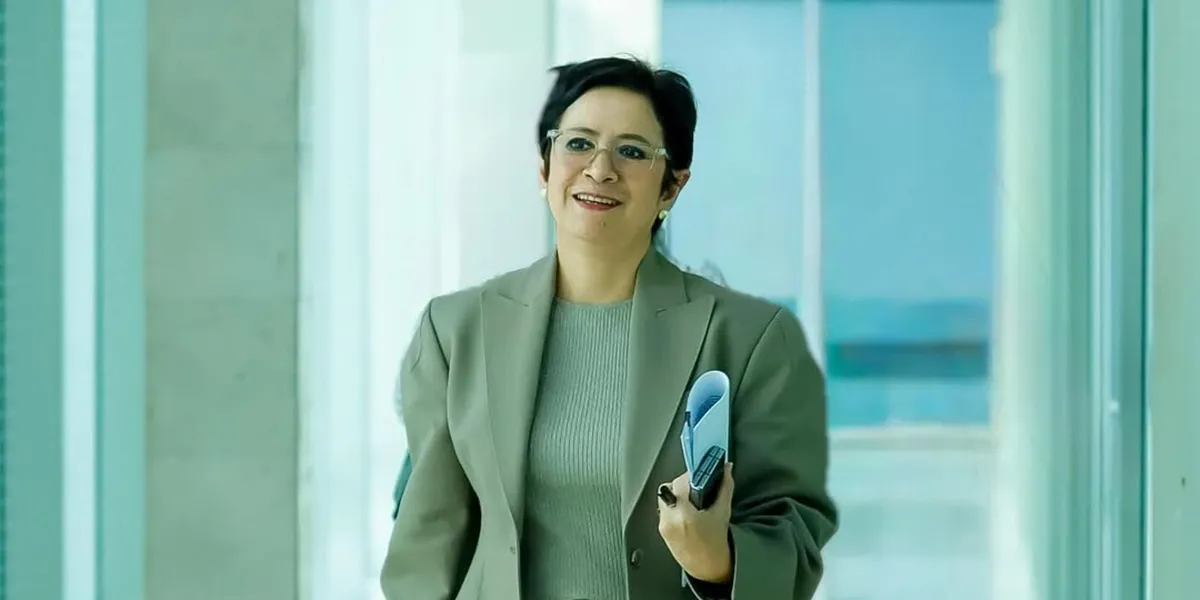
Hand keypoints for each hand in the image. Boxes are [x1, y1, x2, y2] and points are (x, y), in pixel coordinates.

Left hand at [655, 462, 734, 583]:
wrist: (708, 568)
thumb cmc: (716, 545)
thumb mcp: (723, 513)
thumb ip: (725, 488)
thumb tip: (726, 469)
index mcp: (684, 514)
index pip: (681, 481)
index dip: (692, 474)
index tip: (701, 473)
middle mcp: (670, 519)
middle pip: (670, 487)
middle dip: (684, 484)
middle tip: (697, 487)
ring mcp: (663, 525)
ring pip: (666, 497)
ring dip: (678, 494)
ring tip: (693, 500)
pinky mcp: (661, 530)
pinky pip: (665, 509)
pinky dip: (675, 505)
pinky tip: (687, 511)